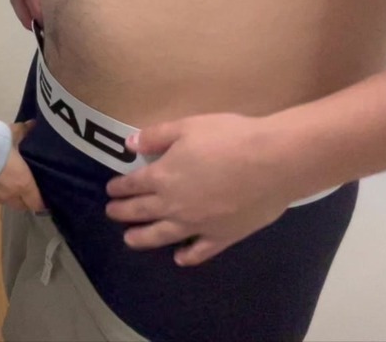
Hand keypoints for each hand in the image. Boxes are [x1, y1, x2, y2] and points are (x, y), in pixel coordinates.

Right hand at [0, 121, 45, 211]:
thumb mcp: (11, 133)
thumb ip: (24, 131)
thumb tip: (33, 124)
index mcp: (23, 183)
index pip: (37, 203)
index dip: (42, 201)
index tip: (44, 195)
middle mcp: (9, 194)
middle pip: (22, 206)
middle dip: (26, 200)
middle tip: (27, 188)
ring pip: (6, 202)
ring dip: (9, 195)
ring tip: (8, 181)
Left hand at [105, 114, 295, 265]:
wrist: (274, 161)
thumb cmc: (230, 138)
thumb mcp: (187, 127)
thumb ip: (156, 136)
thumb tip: (129, 144)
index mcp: (162, 177)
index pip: (132, 184)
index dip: (118, 187)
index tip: (110, 190)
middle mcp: (173, 205)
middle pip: (140, 211)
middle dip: (122, 212)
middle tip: (111, 213)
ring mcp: (197, 225)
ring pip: (161, 236)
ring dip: (141, 238)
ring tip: (129, 239)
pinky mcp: (222, 236)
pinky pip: (200, 252)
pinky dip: (187, 257)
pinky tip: (180, 259)